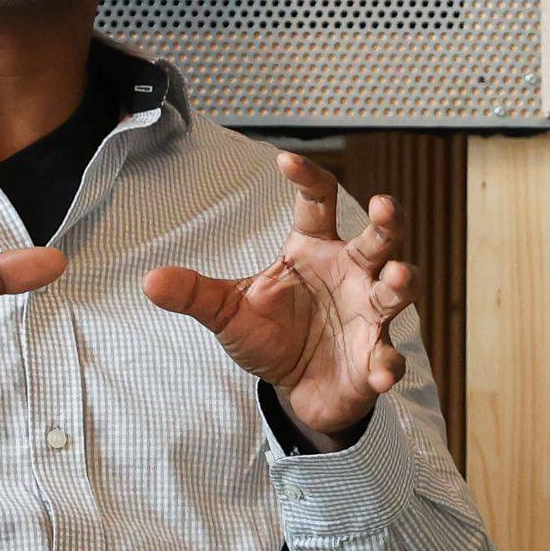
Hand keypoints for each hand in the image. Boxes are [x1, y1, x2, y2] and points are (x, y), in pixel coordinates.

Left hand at [144, 152, 414, 445]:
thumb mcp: (228, 311)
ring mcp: (368, 314)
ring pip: (395, 289)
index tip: (285, 160)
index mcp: (314, 250)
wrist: (295, 390)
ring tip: (398, 277)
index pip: (319, 202)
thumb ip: (195, 294)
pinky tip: (382, 371)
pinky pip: (389, 356)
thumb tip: (149, 280)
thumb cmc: (270, 336)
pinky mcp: (376, 357)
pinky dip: (389, 363)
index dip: (308, 177)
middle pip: (378, 236)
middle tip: (383, 204)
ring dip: (401, 282)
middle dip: (387, 220)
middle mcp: (350, 273)